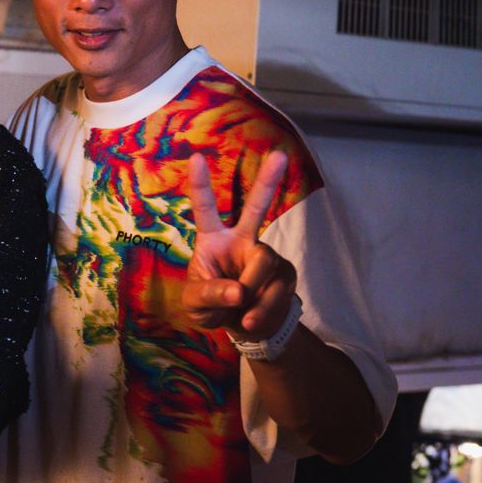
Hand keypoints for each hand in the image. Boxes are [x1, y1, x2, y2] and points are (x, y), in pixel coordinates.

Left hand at [182, 150, 297, 338]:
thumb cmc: (211, 306)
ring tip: (241, 314)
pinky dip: (263, 309)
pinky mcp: (285, 273)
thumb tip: (239, 291)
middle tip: (278, 155)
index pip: (205, 209)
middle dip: (267, 181)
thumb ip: (211, 294)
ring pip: (264, 262)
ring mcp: (265, 254)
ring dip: (252, 291)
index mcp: (213, 240)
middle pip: (256, 208)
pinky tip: (251, 319)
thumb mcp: (195, 304)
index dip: (201, 185)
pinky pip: (278, 288)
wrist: (241, 327)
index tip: (196, 157)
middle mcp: (241, 240)